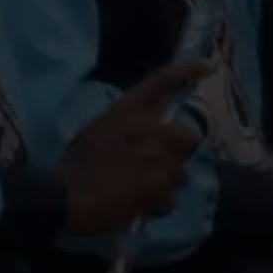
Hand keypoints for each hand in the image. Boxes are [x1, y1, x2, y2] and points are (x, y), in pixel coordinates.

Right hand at [60, 61, 211, 233]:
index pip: (161, 82)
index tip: (208, 67)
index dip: (187, 71)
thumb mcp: (98, 130)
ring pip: (182, 172)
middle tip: (160, 161)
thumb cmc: (75, 164)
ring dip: (167, 182)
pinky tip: (140, 205)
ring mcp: (158, 160)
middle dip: (179, 150)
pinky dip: (159, 204)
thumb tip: (154, 127)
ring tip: (142, 189)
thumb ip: (130, 124)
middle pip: (190, 136)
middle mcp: (150, 131)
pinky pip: (172, 198)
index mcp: (128, 113)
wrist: (64, 199)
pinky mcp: (161, 189)